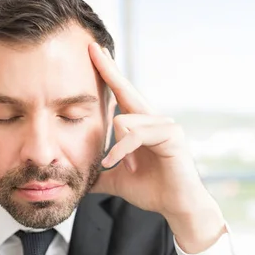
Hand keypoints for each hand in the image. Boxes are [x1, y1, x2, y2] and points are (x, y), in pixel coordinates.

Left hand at [88, 44, 225, 252]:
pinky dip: (121, 151)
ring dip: (115, 148)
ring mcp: (164, 124)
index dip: (107, 74)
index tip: (94, 53)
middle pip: (126, 90)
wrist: (176, 207)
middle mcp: (153, 119)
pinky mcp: (171, 135)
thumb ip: (99, 173)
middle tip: (90, 47)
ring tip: (120, 166)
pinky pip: (135, 134)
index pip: (121, 94)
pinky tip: (118, 164)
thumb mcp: (116, 180)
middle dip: (107, 69)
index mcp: (140, 125)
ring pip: (124, 120)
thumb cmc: (152, 190)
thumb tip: (78, 177)